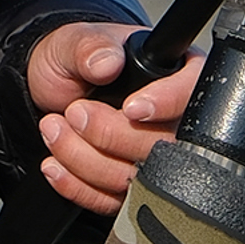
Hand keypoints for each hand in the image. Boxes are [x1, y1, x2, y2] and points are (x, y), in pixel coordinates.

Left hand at [25, 22, 203, 216]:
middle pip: (165, 145)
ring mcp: (153, 157)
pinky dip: (79, 186)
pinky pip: (113, 202)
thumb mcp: (75, 42)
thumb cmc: (74, 59)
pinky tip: (55, 164)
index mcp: (176, 72)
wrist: (52, 90)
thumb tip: (108, 62)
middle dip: (111, 135)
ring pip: (137, 179)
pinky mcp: (131, 186)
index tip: (130, 108)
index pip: (191, 92)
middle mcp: (172, 119)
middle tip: (74, 112)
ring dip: (86, 160)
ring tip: (53, 129)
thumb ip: (91, 47)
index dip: (166, 103)